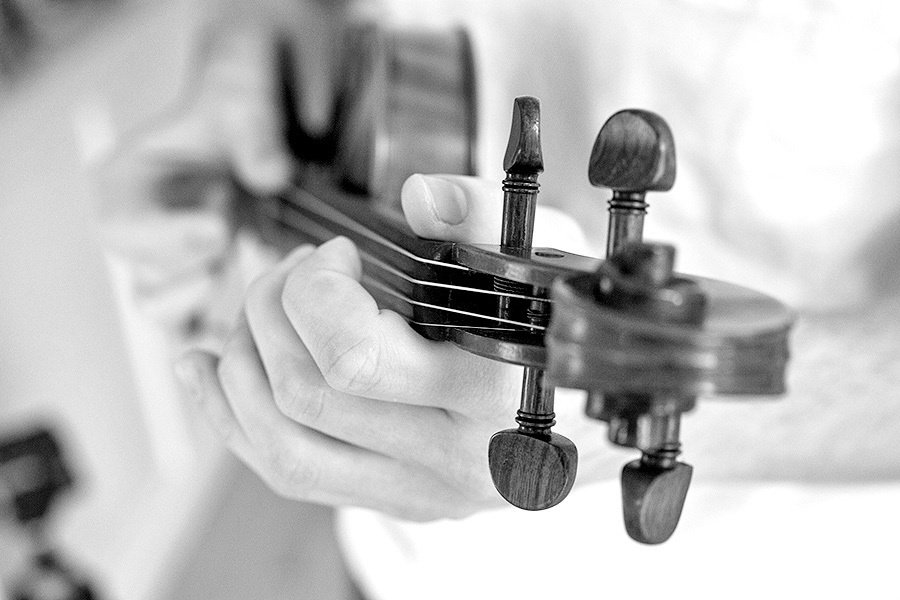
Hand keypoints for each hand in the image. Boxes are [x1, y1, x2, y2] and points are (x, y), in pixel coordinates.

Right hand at [95, 3, 337, 335]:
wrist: (258, 125)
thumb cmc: (237, 103)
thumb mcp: (244, 96)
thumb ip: (254, 130)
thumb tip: (270, 174)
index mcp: (121, 184)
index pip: (121, 228)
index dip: (168, 238)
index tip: (221, 229)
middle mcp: (137, 233)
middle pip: (147, 283)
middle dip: (202, 270)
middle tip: (247, 243)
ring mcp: (168, 265)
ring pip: (172, 315)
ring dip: (221, 300)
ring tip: (262, 262)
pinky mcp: (202, 286)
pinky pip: (204, 325)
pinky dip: (235, 324)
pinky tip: (273, 296)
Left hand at [174, 173, 614, 519]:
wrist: (615, 411)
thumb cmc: (578, 325)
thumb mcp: (548, 252)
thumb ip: (488, 216)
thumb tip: (420, 195)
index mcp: (494, 393)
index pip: (353, 359)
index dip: (318, 292)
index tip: (339, 253)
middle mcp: (455, 459)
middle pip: (304, 396)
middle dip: (269, 313)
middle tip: (292, 271)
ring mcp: (423, 491)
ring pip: (284, 450)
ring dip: (238, 374)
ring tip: (244, 320)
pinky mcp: (401, 501)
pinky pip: (294, 476)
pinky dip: (235, 424)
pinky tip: (213, 375)